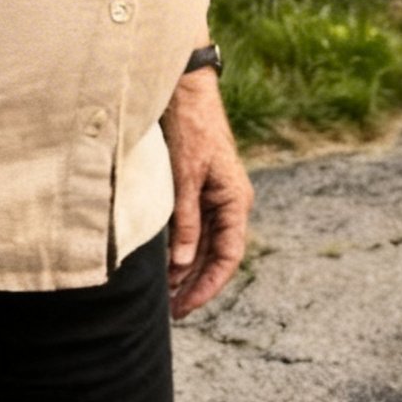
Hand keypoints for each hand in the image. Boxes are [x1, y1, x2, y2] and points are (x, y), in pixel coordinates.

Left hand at [160, 66, 253, 318]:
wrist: (185, 90)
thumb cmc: (191, 128)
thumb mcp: (185, 177)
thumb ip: (186, 221)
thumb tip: (183, 264)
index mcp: (235, 200)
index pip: (229, 256)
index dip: (209, 285)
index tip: (187, 306)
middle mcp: (229, 202)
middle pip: (217, 255)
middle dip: (197, 284)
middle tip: (174, 312)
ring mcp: (213, 196)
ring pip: (204, 244)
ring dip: (188, 270)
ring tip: (167, 296)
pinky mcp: (197, 188)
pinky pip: (193, 228)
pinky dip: (181, 249)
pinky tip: (166, 266)